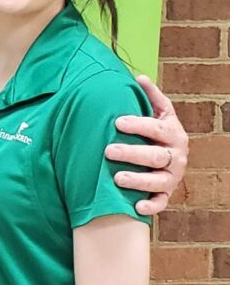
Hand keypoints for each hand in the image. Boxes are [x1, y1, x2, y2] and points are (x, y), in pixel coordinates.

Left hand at [107, 75, 188, 214]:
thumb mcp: (159, 113)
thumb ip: (151, 96)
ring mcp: (172, 177)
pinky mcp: (167, 194)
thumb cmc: (157, 132)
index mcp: (173, 134)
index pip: (157, 128)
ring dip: (138, 181)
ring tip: (116, 178)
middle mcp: (177, 156)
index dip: (139, 125)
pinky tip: (136, 207)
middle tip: (108, 151)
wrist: (171, 157)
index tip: (117, 122)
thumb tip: (139, 77)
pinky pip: (161, 203)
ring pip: (158, 182)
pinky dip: (151, 206)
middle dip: (132, 154)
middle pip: (156, 157)